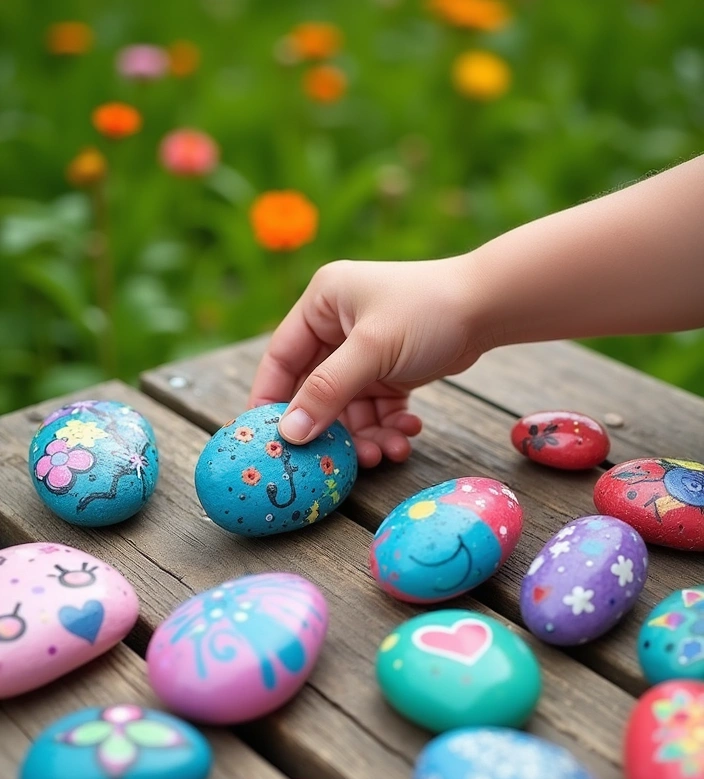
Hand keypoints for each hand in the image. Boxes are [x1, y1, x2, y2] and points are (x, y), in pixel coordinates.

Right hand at [248, 255, 484, 467]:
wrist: (490, 307)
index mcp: (322, 304)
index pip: (282, 359)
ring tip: (387, 453)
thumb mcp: (372, 350)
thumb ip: (328, 392)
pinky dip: (388, 427)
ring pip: (350, 408)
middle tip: (340, 462)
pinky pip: (377, 409)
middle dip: (333, 429)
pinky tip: (406, 435)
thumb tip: (289, 433)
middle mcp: (338, 327)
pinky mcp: (391, 371)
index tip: (267, 440)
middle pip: (317, 391)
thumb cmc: (427, 311)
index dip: (272, 400)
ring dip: (366, 435)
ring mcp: (365, 351)